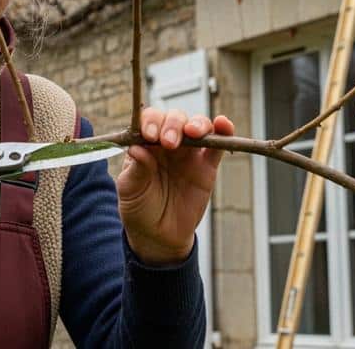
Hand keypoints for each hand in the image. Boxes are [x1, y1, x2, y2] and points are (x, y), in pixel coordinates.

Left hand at [116, 108, 234, 265]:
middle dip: (172, 124)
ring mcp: (189, 153)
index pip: (149, 121)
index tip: (149, 136)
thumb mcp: (130, 190)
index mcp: (146, 144)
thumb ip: (135, 170)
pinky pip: (218, 146)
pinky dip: (224, 132)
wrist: (159, 235)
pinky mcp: (208, 166)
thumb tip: (136, 149)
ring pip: (197, 126)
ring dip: (197, 124)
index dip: (150, 122)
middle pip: (174, 119)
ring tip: (192, 133)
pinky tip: (223, 124)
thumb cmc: (139, 208)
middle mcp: (168, 143)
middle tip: (169, 142)